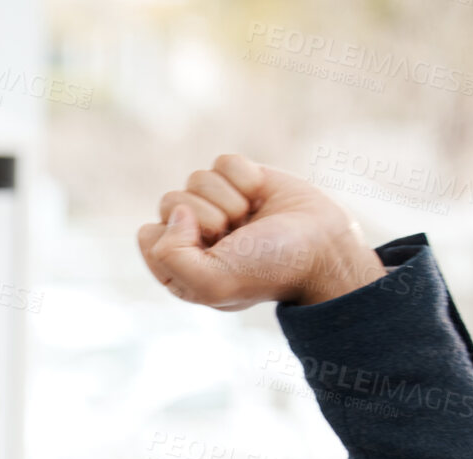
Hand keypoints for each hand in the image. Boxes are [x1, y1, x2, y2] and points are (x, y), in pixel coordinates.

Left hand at [136, 154, 385, 310]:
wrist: (323, 248)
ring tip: (250, 220)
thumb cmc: (267, 270)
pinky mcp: (240, 179)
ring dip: (229, 199)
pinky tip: (261, 198)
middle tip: (236, 237)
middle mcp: (193, 235)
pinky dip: (245, 178)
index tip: (210, 251)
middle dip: (207, 217)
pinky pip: (224, 161)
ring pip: (196, 178)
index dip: (176, 239)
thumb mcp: (212, 282)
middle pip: (170, 201)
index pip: (149, 234)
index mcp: (178, 266)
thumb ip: (170, 257)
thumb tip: (175, 212)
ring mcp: (217, 204)